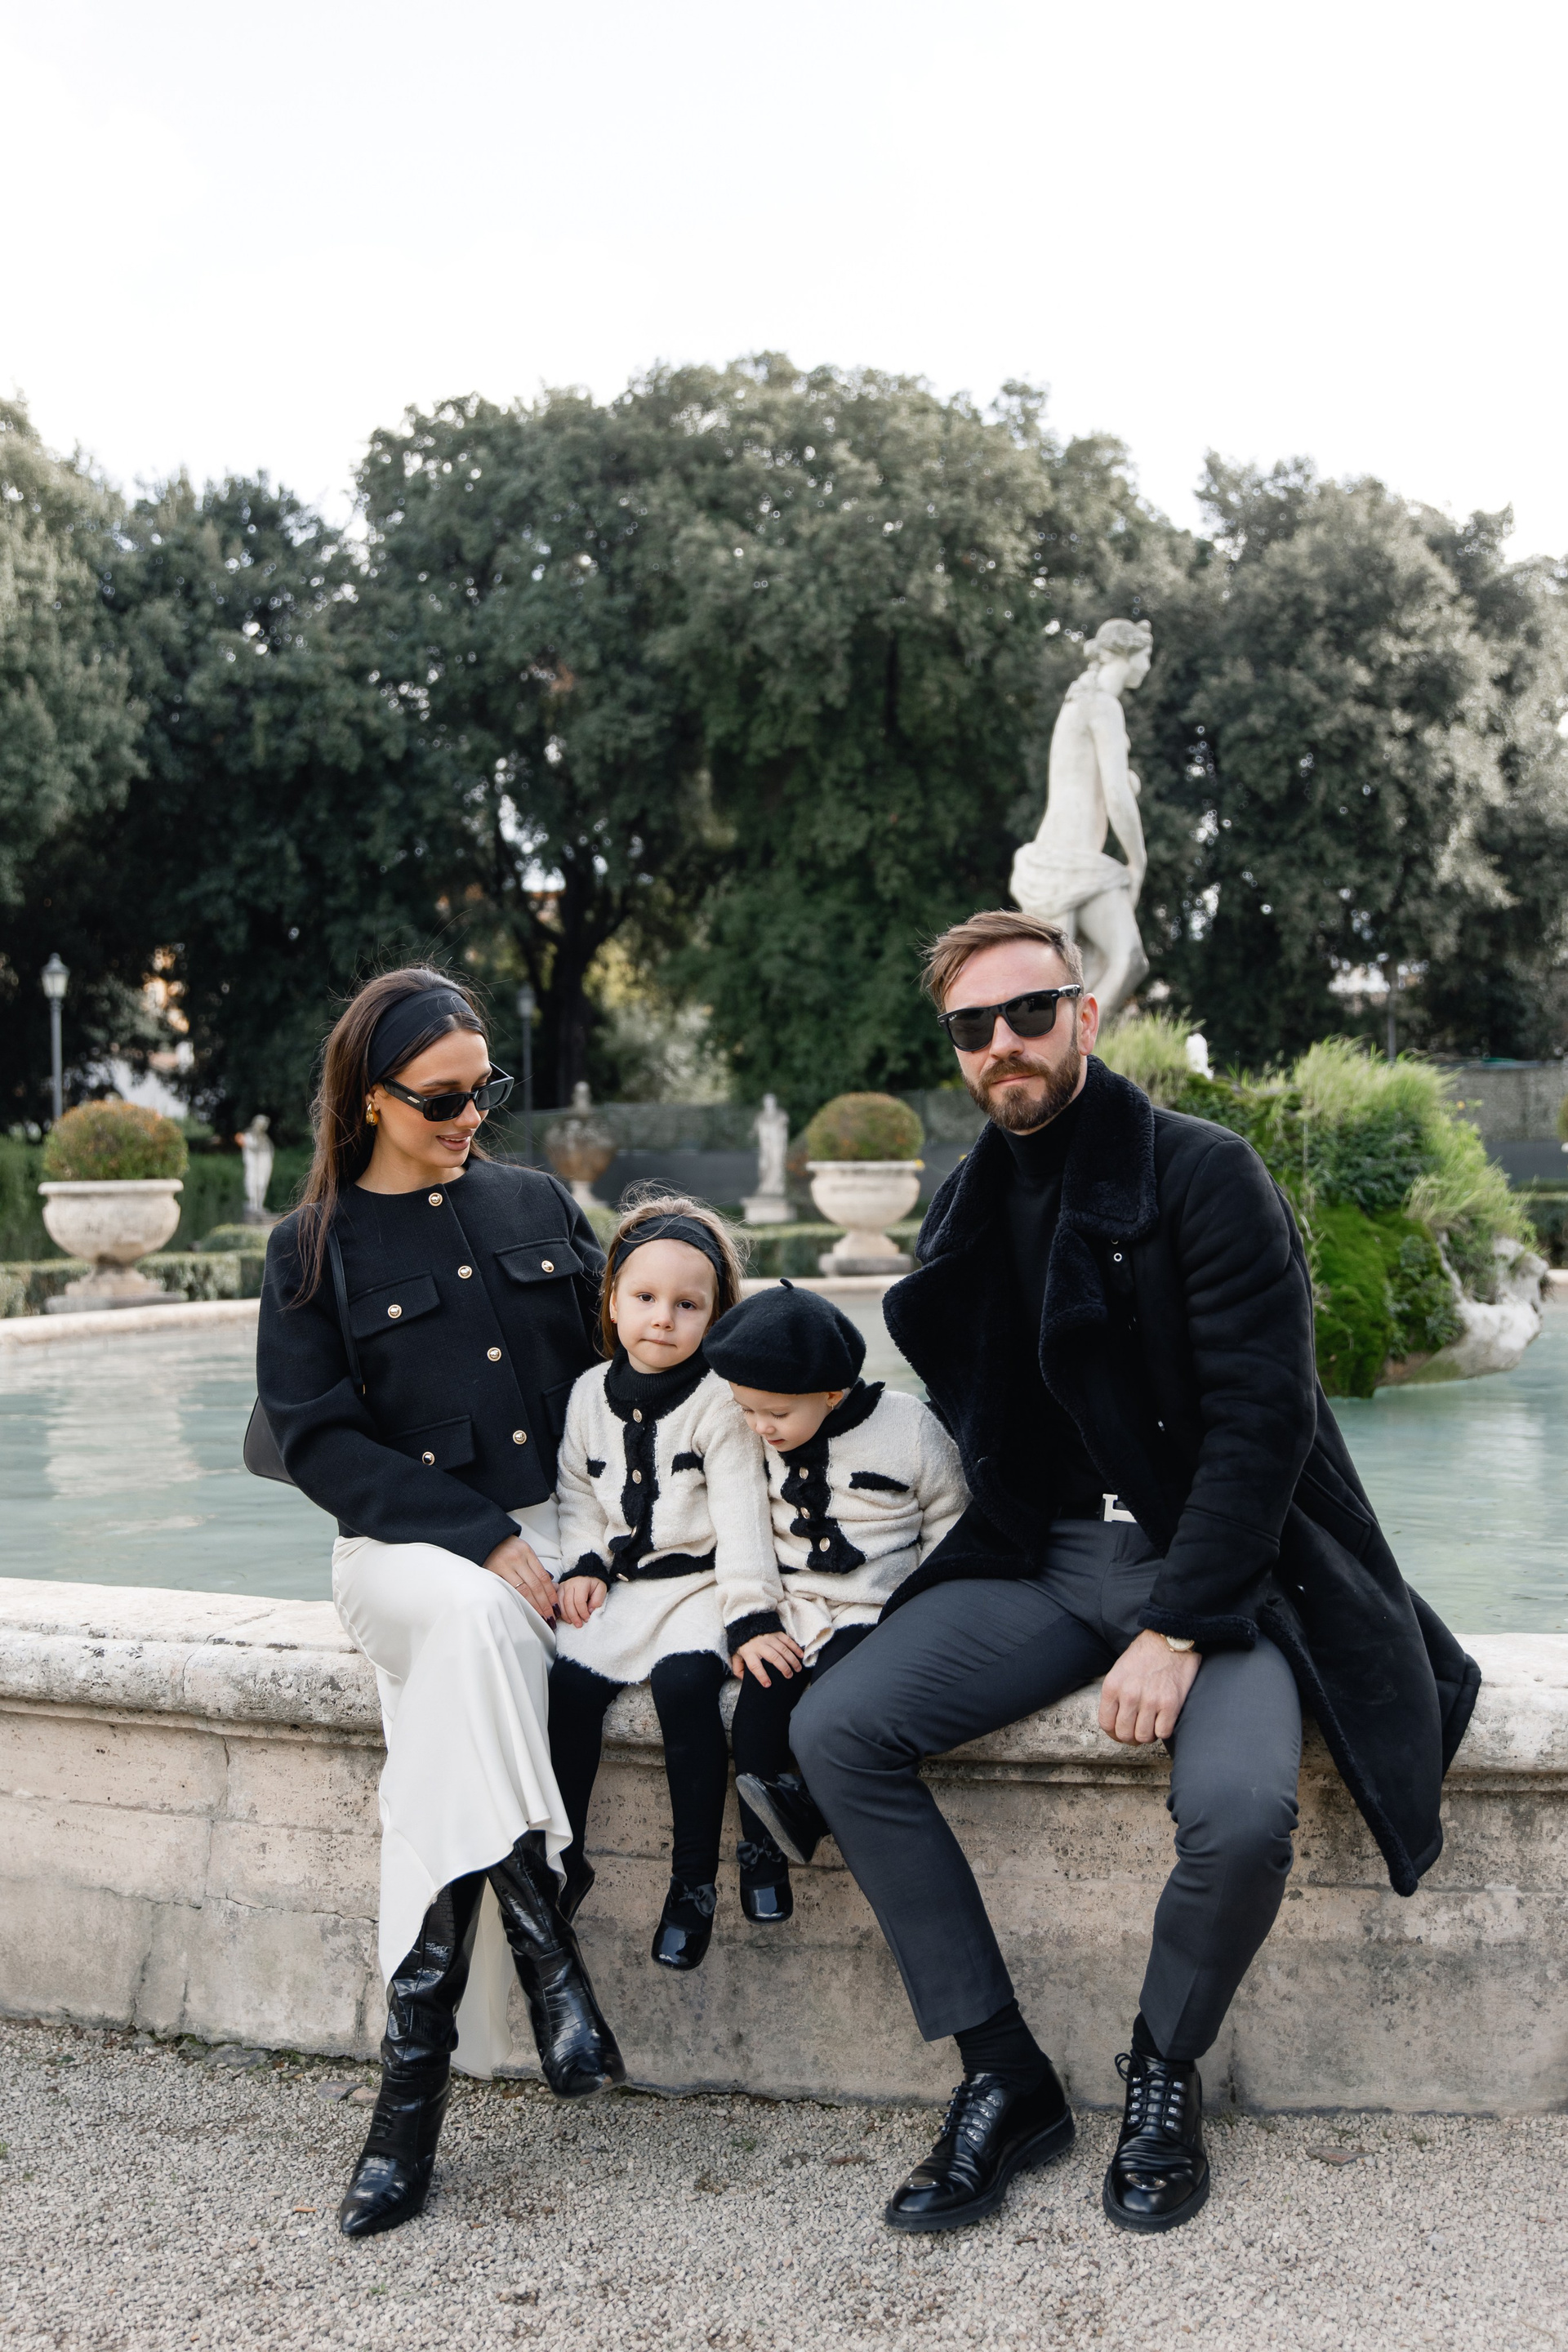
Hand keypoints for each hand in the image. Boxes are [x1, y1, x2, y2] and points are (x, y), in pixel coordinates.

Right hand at [481, 1534, 559, 1621]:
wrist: (485, 1540)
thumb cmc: (508, 1549)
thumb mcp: (524, 1552)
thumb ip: (536, 1568)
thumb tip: (553, 1587)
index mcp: (527, 1552)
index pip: (543, 1577)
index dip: (551, 1594)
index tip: (556, 1607)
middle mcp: (517, 1558)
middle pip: (535, 1585)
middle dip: (544, 1603)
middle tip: (550, 1617)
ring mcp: (504, 1566)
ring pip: (523, 1590)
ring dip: (534, 1606)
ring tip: (541, 1617)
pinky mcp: (492, 1573)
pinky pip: (508, 1591)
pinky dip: (518, 1601)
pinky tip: (524, 1610)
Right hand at [557, 1576, 608, 1627]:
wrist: (587, 1576)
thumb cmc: (594, 1585)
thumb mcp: (601, 1589)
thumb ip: (597, 1600)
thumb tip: (590, 1611)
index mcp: (581, 1583)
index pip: (579, 1601)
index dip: (583, 1612)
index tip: (587, 1619)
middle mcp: (570, 1584)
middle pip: (568, 1603)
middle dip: (574, 1616)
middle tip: (579, 1625)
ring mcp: (562, 1587)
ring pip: (560, 1604)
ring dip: (566, 1616)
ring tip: (572, 1622)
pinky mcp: (558, 1590)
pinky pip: (556, 1603)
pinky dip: (560, 1612)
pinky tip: (566, 1618)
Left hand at [731, 1631, 804, 1686]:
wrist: (745, 1623)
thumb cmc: (741, 1643)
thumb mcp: (735, 1655)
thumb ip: (738, 1668)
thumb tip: (744, 1680)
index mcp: (749, 1652)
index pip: (755, 1666)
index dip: (762, 1676)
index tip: (768, 1684)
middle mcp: (760, 1645)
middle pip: (774, 1658)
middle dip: (783, 1668)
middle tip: (789, 1676)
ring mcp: (769, 1638)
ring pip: (783, 1650)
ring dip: (792, 1660)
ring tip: (797, 1669)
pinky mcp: (776, 1633)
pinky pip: (788, 1641)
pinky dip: (795, 1648)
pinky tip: (800, 1655)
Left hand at [1098, 1629, 1200, 1744]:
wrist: (1170, 1638)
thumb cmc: (1145, 1654)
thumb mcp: (1119, 1670)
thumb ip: (1116, 1695)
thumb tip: (1117, 1721)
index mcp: (1112, 1686)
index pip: (1106, 1724)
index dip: (1113, 1733)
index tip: (1121, 1731)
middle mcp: (1129, 1695)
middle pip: (1124, 1734)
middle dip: (1130, 1737)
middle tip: (1138, 1730)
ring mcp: (1150, 1700)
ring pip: (1143, 1737)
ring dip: (1148, 1735)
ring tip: (1152, 1724)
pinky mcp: (1171, 1704)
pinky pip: (1163, 1732)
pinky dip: (1163, 1731)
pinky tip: (1164, 1720)